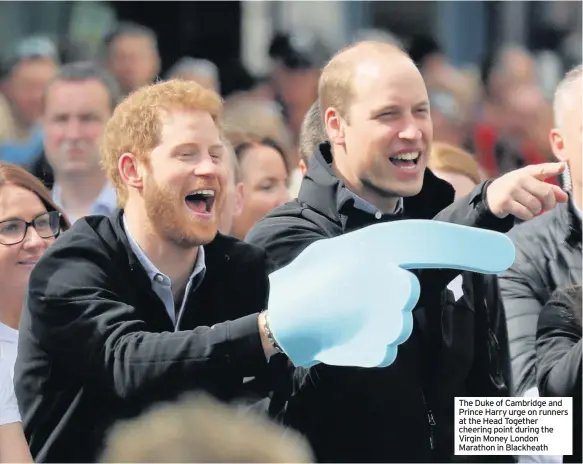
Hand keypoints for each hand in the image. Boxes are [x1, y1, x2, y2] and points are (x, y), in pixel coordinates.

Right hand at [266, 220, 515, 368]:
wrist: (281, 319)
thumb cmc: (307, 280)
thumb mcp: (340, 250)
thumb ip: (376, 251)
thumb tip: (402, 263)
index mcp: (376, 248)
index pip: (432, 241)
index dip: (470, 244)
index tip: (505, 251)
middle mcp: (388, 279)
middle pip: (407, 293)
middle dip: (386, 296)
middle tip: (351, 295)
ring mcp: (384, 316)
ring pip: (398, 324)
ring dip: (377, 322)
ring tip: (345, 316)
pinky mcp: (378, 347)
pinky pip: (386, 347)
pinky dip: (367, 344)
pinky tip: (344, 334)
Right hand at [486, 162, 568, 219]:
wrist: (491, 194)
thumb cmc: (516, 188)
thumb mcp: (531, 184)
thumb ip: (549, 189)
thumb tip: (564, 198)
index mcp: (527, 172)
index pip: (542, 169)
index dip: (553, 169)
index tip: (562, 167)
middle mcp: (519, 179)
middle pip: (545, 193)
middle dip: (549, 203)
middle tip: (546, 207)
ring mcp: (511, 190)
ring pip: (535, 205)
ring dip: (536, 211)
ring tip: (532, 210)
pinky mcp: (505, 202)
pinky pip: (525, 213)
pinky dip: (528, 216)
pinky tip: (524, 213)